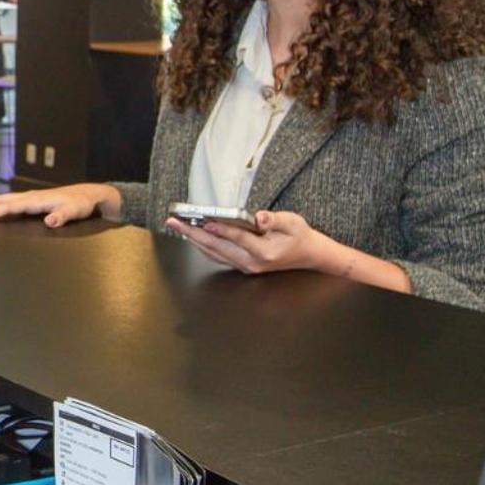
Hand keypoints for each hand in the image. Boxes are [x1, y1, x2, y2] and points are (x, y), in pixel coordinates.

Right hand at [0, 183, 116, 226]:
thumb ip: (62, 217)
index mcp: (36, 200)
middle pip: (1, 201)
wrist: (87, 194)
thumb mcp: (74, 212)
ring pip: (2, 200)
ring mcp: (29, 197)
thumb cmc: (80, 204)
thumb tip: (50, 222)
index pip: (10, 206)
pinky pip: (8, 201)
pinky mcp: (31, 200)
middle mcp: (30, 197)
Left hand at [164, 210, 327, 274]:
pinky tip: (192, 236)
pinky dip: (202, 246)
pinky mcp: (242, 266)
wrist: (310, 256)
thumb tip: (259, 217)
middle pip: (217, 247)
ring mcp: (246, 267)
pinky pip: (217, 256)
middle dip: (193, 234)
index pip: (238, 239)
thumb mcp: (293, 223)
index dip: (220, 229)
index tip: (204, 222)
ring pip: (213, 253)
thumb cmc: (300, 236)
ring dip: (193, 240)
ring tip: (177, 227)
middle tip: (174, 222)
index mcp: (264, 253)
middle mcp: (251, 263)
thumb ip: (275, 220)